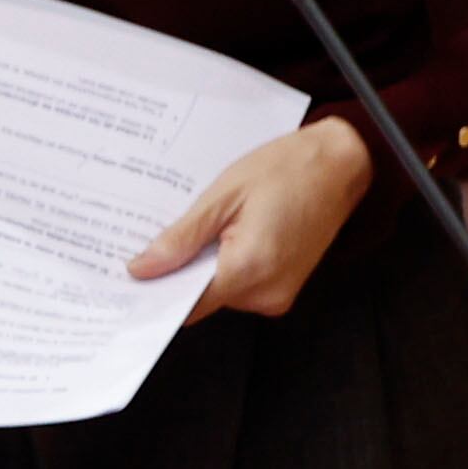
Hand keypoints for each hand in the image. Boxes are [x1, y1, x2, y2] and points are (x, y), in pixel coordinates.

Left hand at [130, 114, 374, 321]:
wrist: (339, 165)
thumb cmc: (284, 170)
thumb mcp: (222, 196)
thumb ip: (183, 238)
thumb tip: (144, 269)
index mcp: (250, 269)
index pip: (188, 303)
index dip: (156, 292)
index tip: (128, 279)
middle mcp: (268, 293)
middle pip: (202, 298)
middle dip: (176, 272)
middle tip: (148, 241)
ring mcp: (281, 293)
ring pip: (221, 290)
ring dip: (201, 264)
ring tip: (193, 227)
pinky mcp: (286, 284)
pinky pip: (241, 282)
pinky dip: (224, 262)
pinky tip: (218, 232)